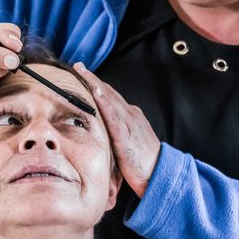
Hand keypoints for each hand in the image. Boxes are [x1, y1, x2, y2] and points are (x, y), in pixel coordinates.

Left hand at [74, 62, 159, 198]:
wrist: (160, 174)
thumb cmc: (142, 162)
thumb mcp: (126, 145)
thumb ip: (114, 136)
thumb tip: (98, 134)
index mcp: (129, 117)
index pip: (110, 96)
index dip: (96, 84)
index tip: (82, 73)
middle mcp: (130, 115)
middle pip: (108, 92)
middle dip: (92, 78)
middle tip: (77, 65)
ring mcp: (129, 123)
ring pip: (109, 98)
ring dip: (94, 83)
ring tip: (81, 71)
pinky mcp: (126, 135)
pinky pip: (113, 115)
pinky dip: (105, 102)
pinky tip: (96, 92)